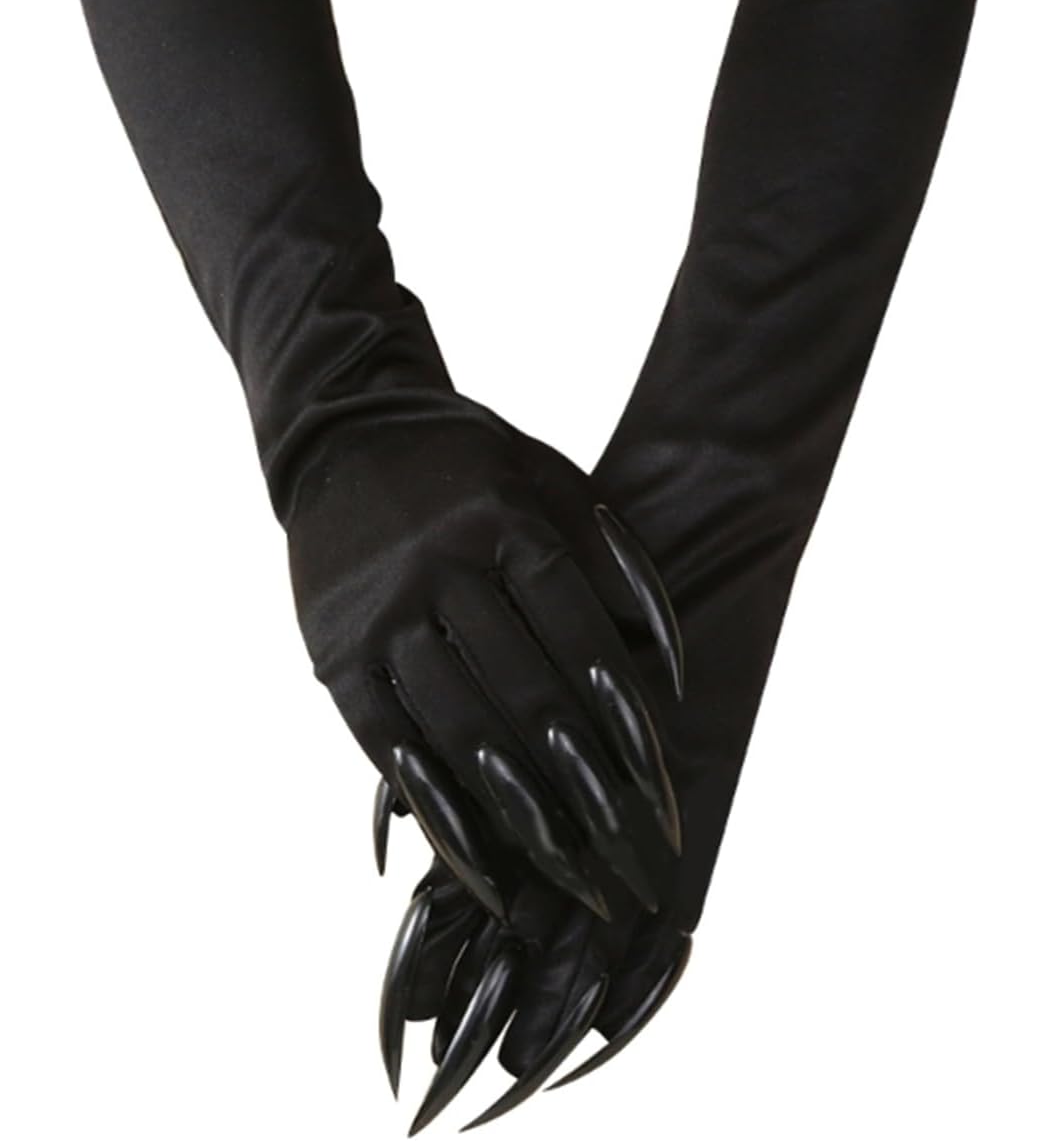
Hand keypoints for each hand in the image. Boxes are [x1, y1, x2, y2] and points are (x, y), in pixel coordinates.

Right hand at [286, 387, 683, 926]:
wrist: (345, 435)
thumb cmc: (470, 465)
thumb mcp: (548, 478)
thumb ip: (610, 556)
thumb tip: (663, 656)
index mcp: (504, 520)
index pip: (578, 635)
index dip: (621, 715)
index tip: (658, 785)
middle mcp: (440, 567)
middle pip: (526, 694)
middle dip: (585, 785)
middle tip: (631, 858)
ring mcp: (381, 614)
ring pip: (461, 728)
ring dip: (521, 814)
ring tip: (572, 877)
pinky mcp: (335, 654)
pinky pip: (389, 745)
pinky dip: (438, 812)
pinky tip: (482, 865)